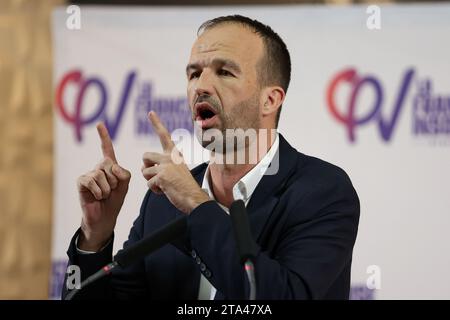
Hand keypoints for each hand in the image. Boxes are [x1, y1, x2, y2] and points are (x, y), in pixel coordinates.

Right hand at [77, 123, 130, 250]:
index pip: (107, 149)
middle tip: (112, 191)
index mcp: (110, 167)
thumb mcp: (125, 186)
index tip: (100, 124)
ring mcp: (89, 174)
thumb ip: (123, 174)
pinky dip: (99, 191)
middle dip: (115, 180)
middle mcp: (98, 167)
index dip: (104, 137)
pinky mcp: (81, 182)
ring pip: (102, 174)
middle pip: (110, 164)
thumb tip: (113, 167)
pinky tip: (97, 197)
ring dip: (107, 189)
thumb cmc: (115, 201)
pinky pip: (93, 181)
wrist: (105, 218)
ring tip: (104, 195)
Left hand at [141, 111, 209, 213]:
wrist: (194, 198)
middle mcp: (170, 157)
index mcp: (174, 154)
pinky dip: (155, 190)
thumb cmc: (184, 187)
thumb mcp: (176, 171)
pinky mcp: (162, 176)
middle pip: (145, 156)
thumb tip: (144, 168)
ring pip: (145, 171)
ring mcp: (166, 165)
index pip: (164, 136)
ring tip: (165, 185)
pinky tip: (166, 191)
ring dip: (151, 181)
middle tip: (157, 176)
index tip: (151, 112)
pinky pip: (148, 183)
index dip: (157, 123)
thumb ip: (162, 166)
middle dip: (146, 167)